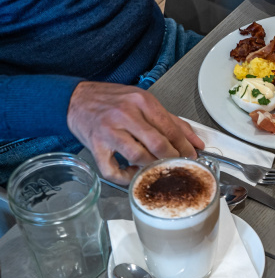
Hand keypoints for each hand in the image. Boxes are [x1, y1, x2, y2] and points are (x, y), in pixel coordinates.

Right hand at [67, 82, 203, 183]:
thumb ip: (173, 121)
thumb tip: (196, 142)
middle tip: (177, 165)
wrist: (75, 99)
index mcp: (142, 102)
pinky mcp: (95, 146)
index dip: (185, 147)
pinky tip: (133, 174)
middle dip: (172, 159)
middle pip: (158, 144)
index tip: (192, 157)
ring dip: (151, 167)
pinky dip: (126, 178)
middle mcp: (125, 114)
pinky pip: (112, 170)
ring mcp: (109, 131)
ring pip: (138, 157)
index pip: (171, 129)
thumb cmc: (112, 101)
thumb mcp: (144, 102)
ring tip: (156, 168)